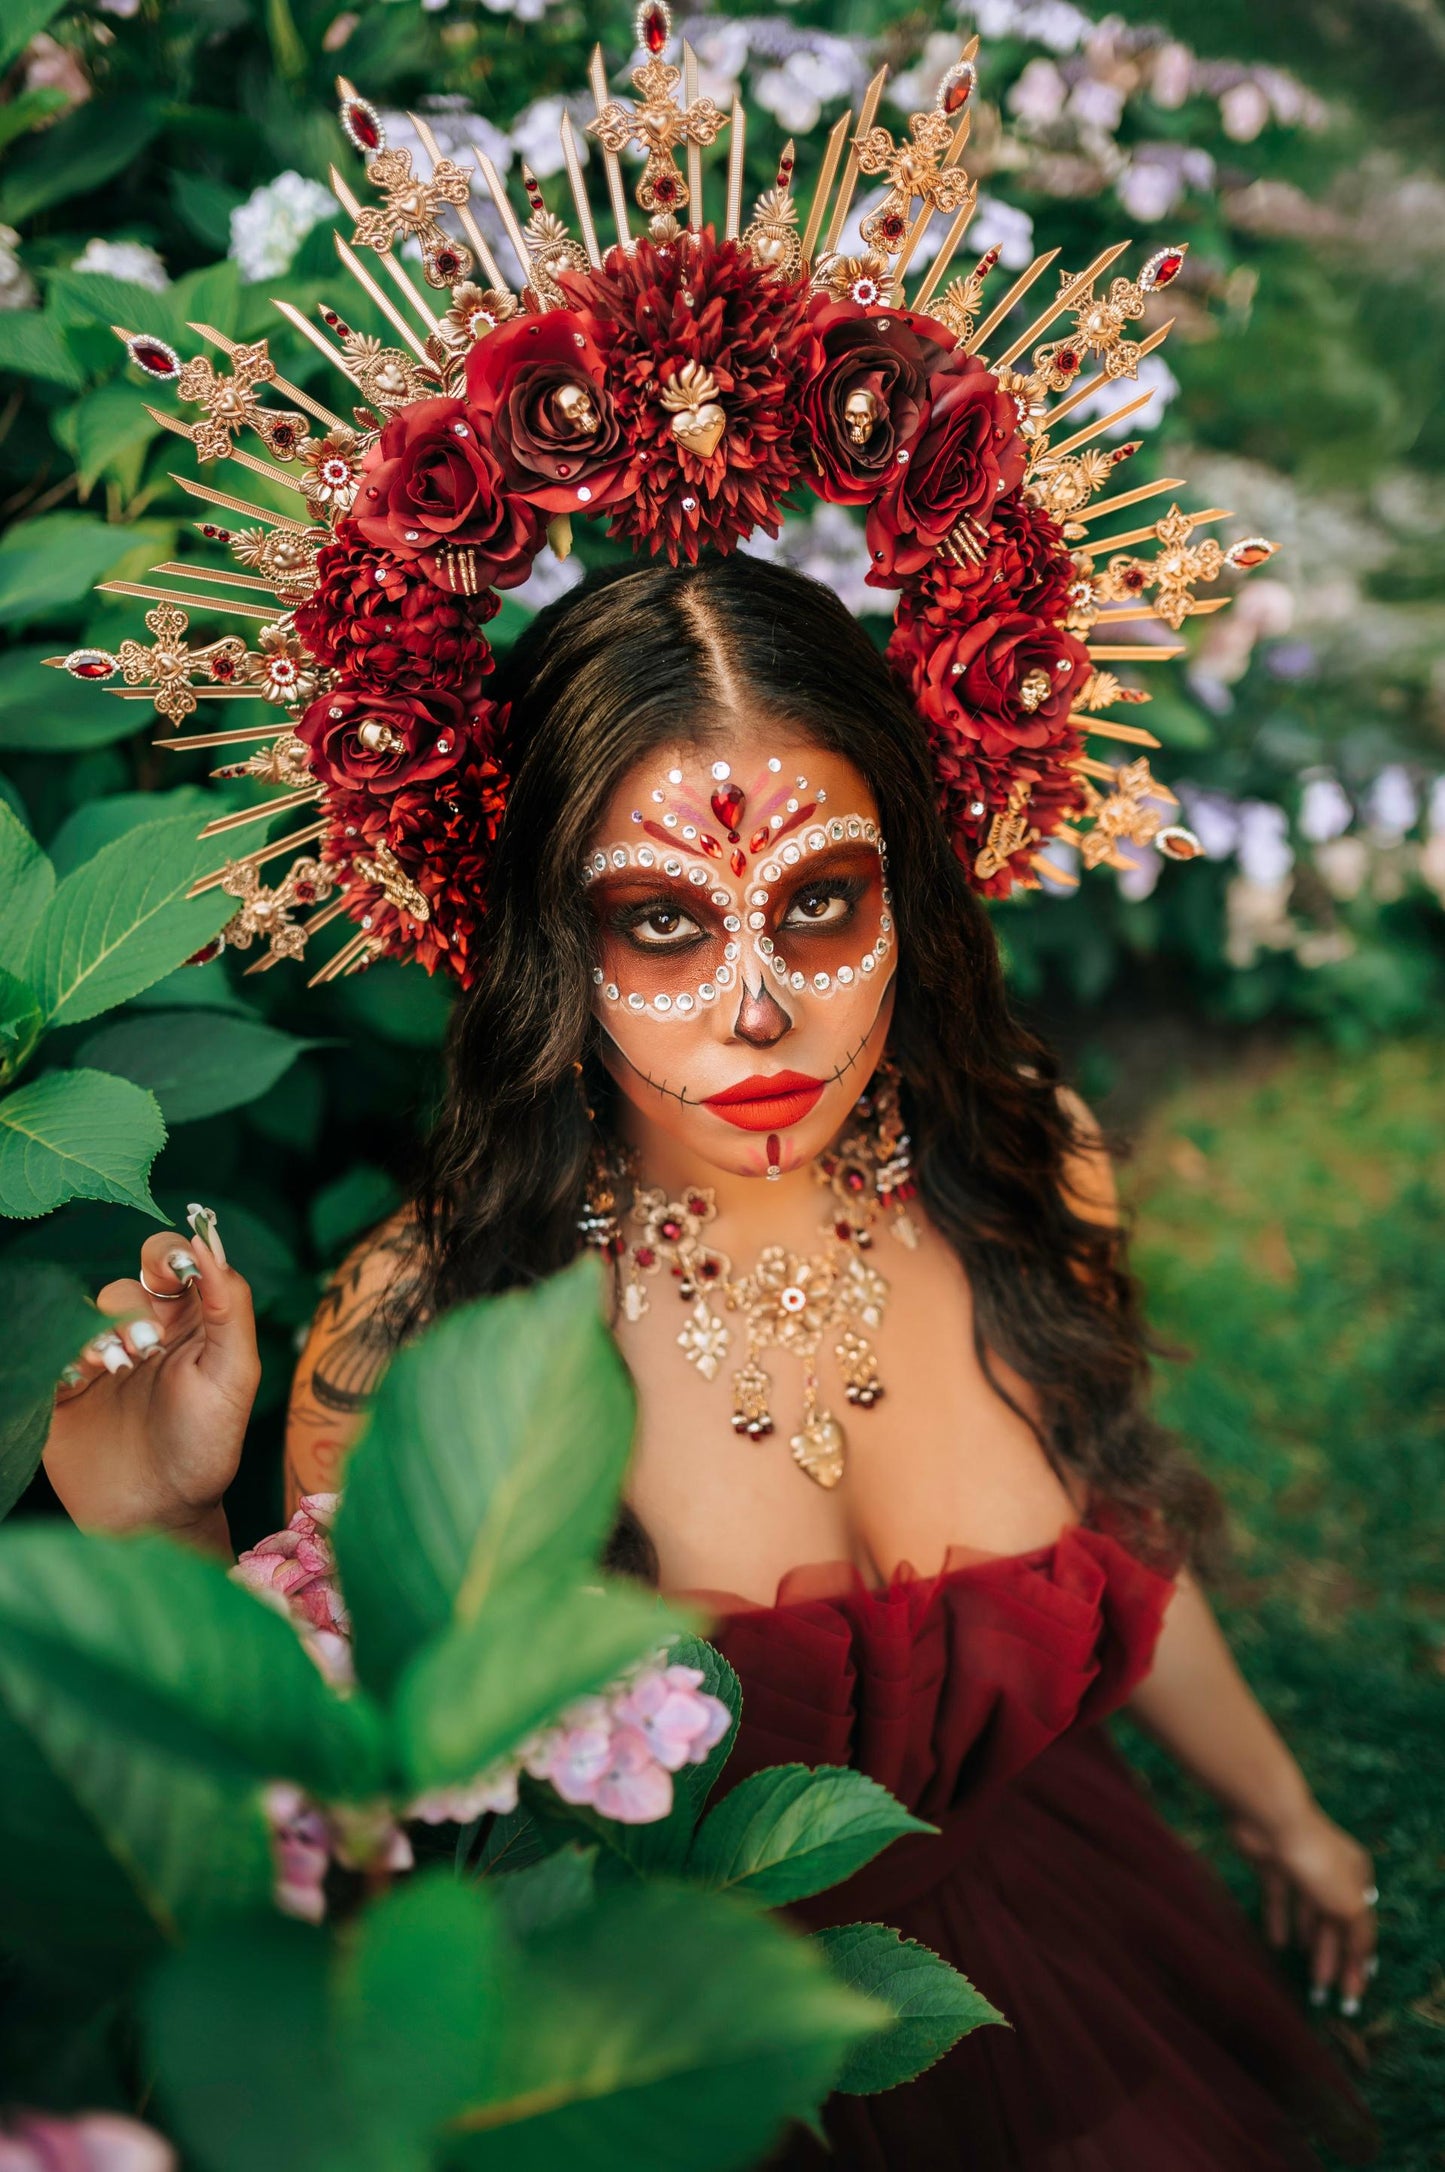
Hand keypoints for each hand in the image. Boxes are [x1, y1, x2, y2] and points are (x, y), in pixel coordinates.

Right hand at [42, 1215, 259, 1553]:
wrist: (157, 1513)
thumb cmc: (206, 1446)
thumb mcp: (234, 1374)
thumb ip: (230, 1307)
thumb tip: (210, 1246)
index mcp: (190, 1323)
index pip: (173, 1262)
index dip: (169, 1256)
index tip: (171, 1276)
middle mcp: (143, 1333)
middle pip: (124, 1287)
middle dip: (131, 1308)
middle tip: (147, 1346)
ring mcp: (100, 1360)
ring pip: (82, 1314)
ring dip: (97, 1333)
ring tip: (117, 1367)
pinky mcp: (62, 1388)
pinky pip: (49, 1349)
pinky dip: (61, 1354)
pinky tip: (80, 1379)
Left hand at [1230, 1801, 1377, 2012]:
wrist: (1271, 1819)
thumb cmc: (1317, 1862)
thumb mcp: (1349, 1905)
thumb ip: (1358, 1936)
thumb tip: (1363, 1961)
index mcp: (1359, 1878)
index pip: (1362, 1930)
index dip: (1357, 1965)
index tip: (1351, 1996)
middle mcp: (1333, 1872)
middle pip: (1334, 1924)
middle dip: (1330, 1959)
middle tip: (1322, 1994)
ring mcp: (1301, 1868)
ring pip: (1307, 1914)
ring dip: (1309, 1943)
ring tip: (1306, 1974)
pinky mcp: (1273, 1864)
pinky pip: (1279, 1899)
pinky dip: (1279, 1921)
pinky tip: (1277, 1943)